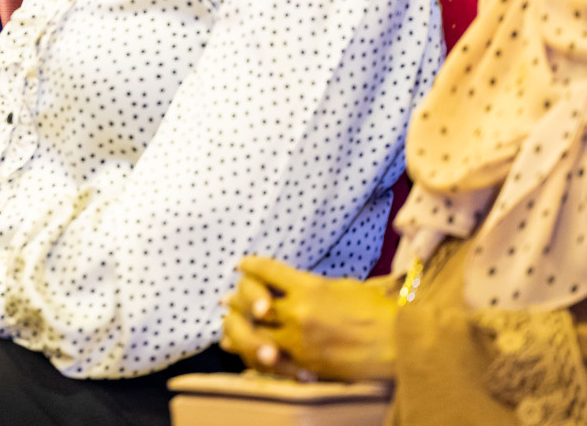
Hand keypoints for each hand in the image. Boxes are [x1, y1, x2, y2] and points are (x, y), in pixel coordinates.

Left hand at [221, 256, 397, 383]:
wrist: (402, 346)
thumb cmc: (380, 312)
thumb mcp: (344, 287)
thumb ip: (312, 285)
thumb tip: (291, 284)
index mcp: (310, 287)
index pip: (267, 270)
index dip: (251, 265)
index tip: (242, 264)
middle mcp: (299, 312)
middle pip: (251, 301)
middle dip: (237, 297)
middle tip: (226, 298)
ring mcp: (300, 341)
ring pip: (254, 333)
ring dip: (238, 327)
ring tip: (229, 324)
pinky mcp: (305, 365)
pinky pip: (270, 360)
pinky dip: (255, 354)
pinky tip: (247, 351)